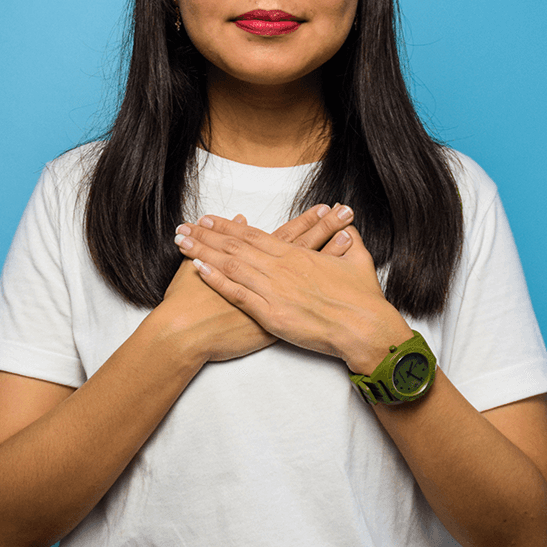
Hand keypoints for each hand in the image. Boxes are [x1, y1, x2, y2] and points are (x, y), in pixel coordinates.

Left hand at [173, 208, 412, 373]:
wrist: (364, 327)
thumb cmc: (363, 299)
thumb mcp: (359, 261)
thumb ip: (350, 241)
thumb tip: (348, 228)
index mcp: (297, 255)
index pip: (254, 236)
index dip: (229, 226)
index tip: (210, 219)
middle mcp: (280, 268)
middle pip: (235, 246)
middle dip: (207, 235)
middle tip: (185, 226)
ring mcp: (274, 290)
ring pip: (230, 265)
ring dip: (203, 252)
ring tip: (182, 242)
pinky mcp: (271, 313)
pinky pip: (237, 294)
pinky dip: (216, 280)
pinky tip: (198, 269)